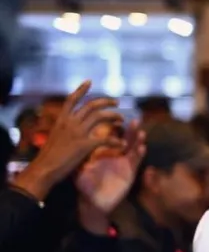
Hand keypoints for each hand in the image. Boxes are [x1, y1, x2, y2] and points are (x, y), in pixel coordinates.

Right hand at [13, 81, 122, 200]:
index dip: (81, 90)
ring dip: (114, 116)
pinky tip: (122, 144)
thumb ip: (64, 129)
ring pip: (100, 117)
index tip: (89, 81)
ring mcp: (77, 133)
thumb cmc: (48, 157)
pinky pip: (105, 139)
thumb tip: (68, 125)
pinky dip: (116, 142)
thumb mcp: (55, 137)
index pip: (71, 100)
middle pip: (91, 106)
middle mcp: (69, 123)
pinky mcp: (84, 145)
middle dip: (106, 102)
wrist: (43, 170)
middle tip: (117, 103)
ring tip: (122, 120)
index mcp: (61, 121)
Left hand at [75, 121, 145, 214]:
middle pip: (127, 139)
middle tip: (135, 120)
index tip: (118, 118)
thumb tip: (72, 138)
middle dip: (131, 130)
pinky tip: (142, 148)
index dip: (116, 127)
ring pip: (134, 149)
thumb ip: (80, 153)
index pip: (112, 136)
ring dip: (138, 140)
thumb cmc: (86, 185)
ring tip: (141, 132)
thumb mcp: (80, 166)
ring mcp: (125, 164)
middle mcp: (117, 156)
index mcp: (105, 153)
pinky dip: (139, 154)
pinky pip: (136, 162)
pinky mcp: (130, 173)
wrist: (93, 202)